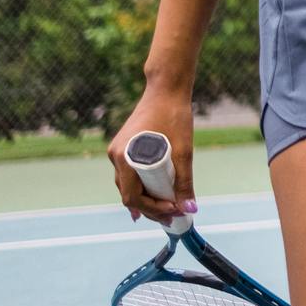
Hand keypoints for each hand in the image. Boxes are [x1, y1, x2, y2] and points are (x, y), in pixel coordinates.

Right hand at [108, 84, 195, 226]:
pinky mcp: (123, 147)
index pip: (133, 197)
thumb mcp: (183, 151)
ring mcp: (117, 152)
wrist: (166, 89)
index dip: (153, 210)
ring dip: (146, 199)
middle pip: (129, 194)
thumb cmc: (175, 115)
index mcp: (125, 157)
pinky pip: (128, 174)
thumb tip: (190, 208)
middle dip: (151, 208)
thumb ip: (184, 181)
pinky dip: (141, 186)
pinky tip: (151, 197)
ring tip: (168, 208)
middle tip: (174, 216)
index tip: (175, 212)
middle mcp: (116, 156)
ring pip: (128, 185)